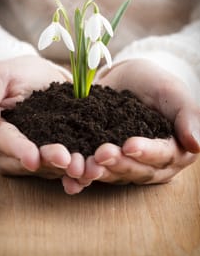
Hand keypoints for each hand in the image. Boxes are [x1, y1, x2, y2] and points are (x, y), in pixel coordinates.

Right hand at [0, 55, 84, 193]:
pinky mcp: (48, 158)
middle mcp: (5, 151)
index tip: (33, 158)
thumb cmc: (15, 74)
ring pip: (45, 168)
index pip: (2, 142)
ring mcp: (28, 157)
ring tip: (82, 168)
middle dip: (47, 162)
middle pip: (25, 162)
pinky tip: (89, 172)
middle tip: (67, 160)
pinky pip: (60, 168)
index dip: (18, 150)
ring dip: (64, 170)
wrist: (38, 77)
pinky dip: (74, 172)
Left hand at [78, 59, 199, 185]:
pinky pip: (96, 170)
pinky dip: (83, 176)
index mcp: (174, 149)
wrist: (128, 78)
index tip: (130, 144)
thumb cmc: (155, 83)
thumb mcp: (172, 92)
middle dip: (119, 164)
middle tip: (101, 154)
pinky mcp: (106, 161)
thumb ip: (188, 115)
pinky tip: (69, 177)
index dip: (147, 152)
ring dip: (99, 173)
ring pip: (115, 175)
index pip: (163, 155)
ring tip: (83, 167)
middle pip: (138, 171)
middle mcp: (152, 163)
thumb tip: (197, 145)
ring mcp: (128, 164)